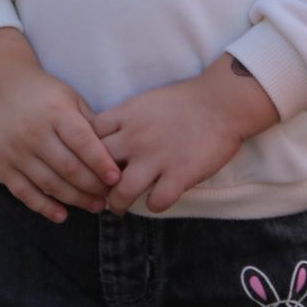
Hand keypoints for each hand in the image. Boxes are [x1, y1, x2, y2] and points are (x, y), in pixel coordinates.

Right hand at [0, 29, 118, 221]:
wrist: (0, 89)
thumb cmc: (45, 95)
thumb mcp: (71, 98)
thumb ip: (90, 122)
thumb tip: (115, 150)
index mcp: (56, 113)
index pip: (82, 142)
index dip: (101, 163)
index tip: (117, 179)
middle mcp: (35, 133)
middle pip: (68, 167)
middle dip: (92, 186)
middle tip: (110, 196)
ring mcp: (16, 151)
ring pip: (49, 183)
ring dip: (74, 199)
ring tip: (95, 206)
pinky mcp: (2, 165)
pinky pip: (24, 192)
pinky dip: (43, 207)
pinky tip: (62, 215)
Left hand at [93, 55, 280, 213]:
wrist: (223, 102)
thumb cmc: (186, 100)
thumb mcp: (146, 101)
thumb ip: (124, 120)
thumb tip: (107, 138)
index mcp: (126, 116)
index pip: (86, 139)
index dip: (84, 154)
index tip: (88, 163)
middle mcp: (135, 138)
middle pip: (96, 170)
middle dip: (94, 184)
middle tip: (98, 191)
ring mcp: (156, 158)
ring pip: (121, 193)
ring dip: (117, 203)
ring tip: (119, 206)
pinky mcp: (179, 175)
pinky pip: (156, 202)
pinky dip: (154, 204)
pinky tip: (158, 198)